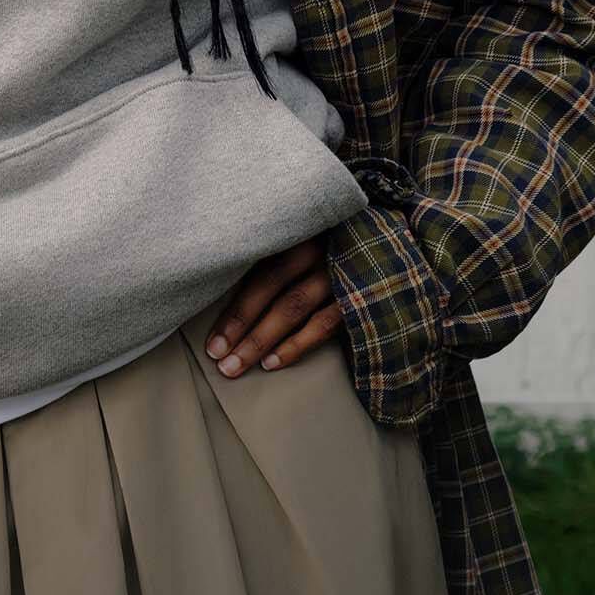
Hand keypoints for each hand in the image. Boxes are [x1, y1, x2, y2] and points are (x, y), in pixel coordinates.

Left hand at [205, 233, 347, 376]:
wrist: (382, 243)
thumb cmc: (329, 241)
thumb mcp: (302, 235)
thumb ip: (272, 252)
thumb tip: (223, 283)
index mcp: (298, 230)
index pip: (258, 268)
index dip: (234, 304)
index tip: (212, 336)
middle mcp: (317, 248)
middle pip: (271, 288)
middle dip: (240, 326)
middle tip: (217, 356)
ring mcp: (338, 272)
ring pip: (293, 308)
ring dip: (262, 340)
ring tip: (236, 365)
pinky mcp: (359, 296)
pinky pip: (322, 325)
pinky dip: (296, 345)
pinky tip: (272, 362)